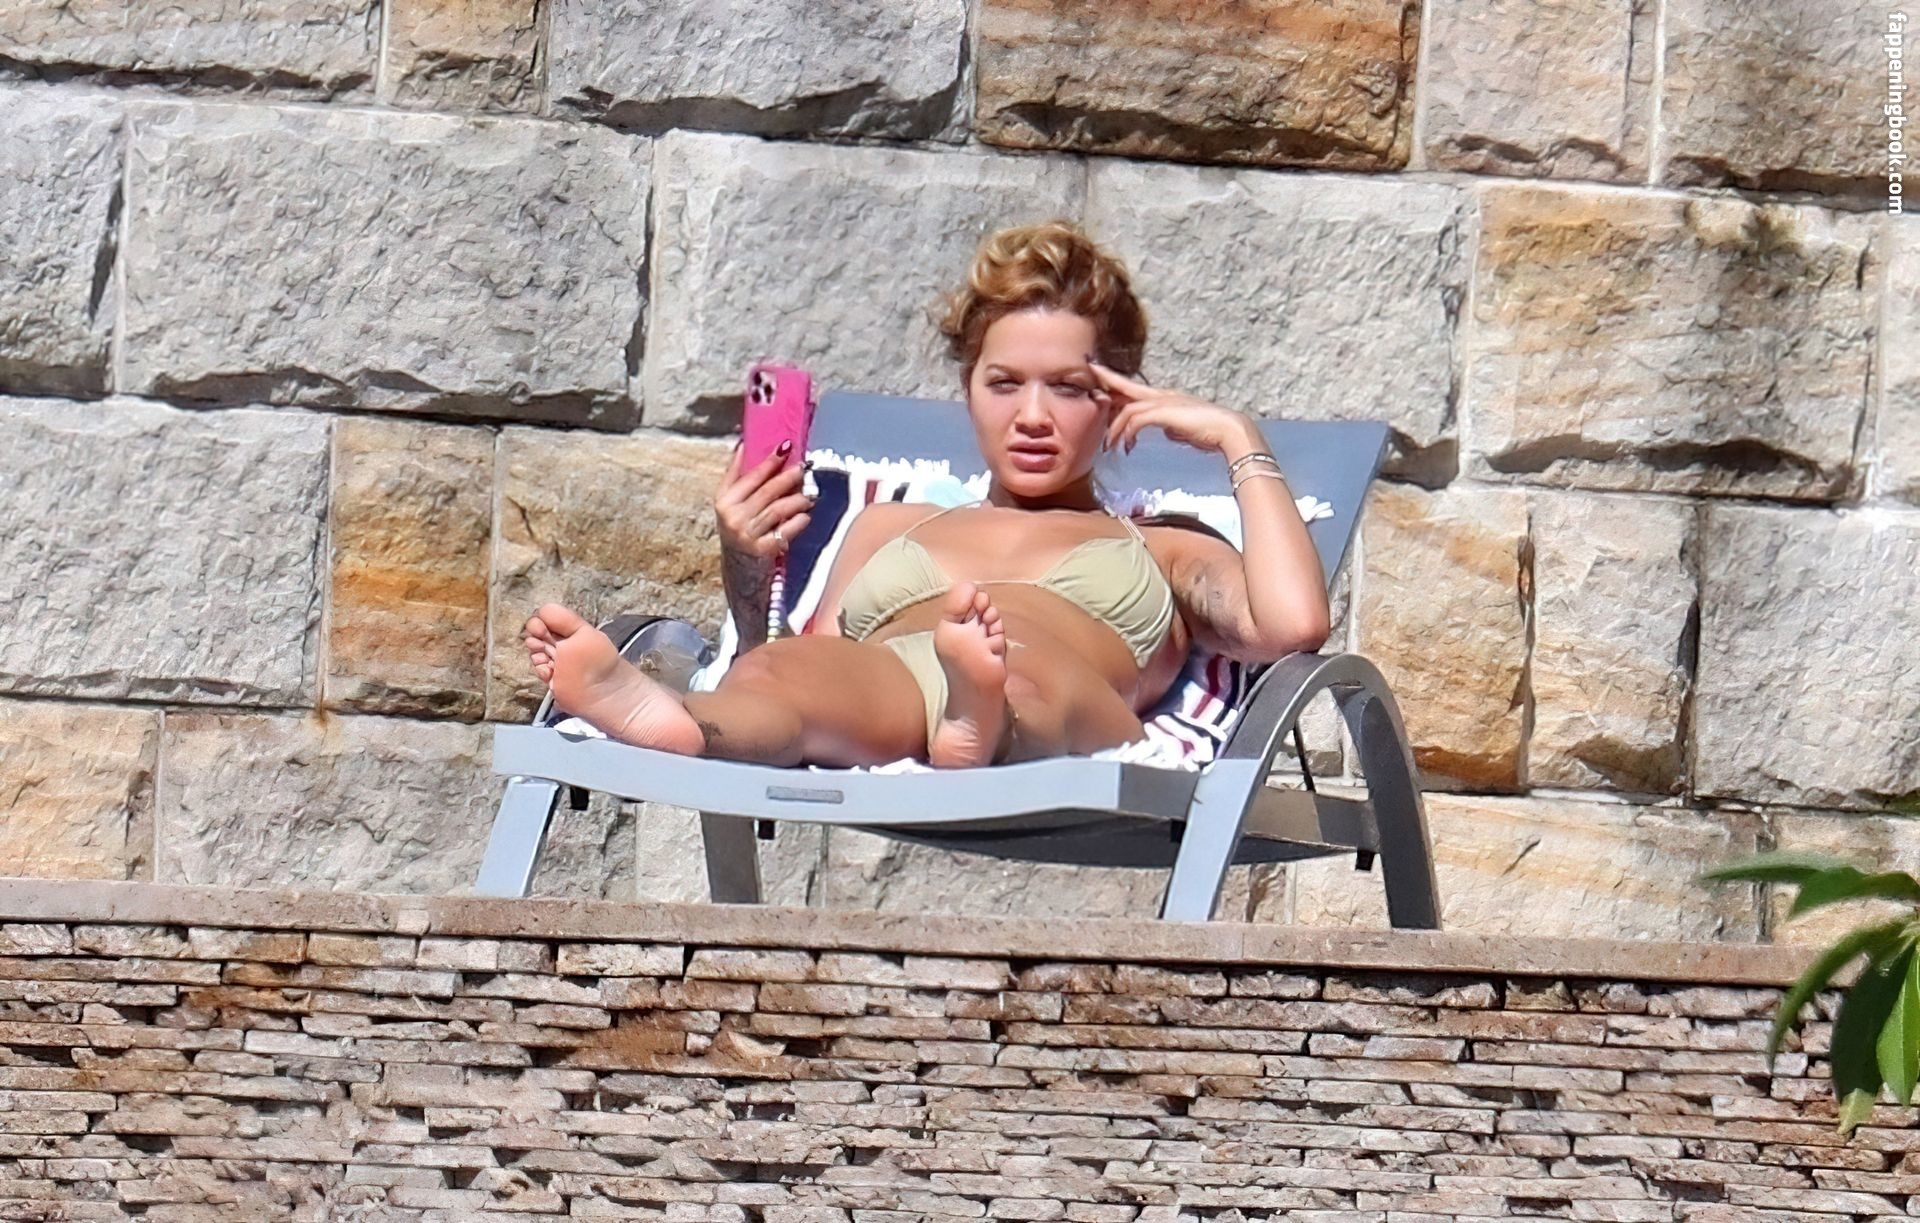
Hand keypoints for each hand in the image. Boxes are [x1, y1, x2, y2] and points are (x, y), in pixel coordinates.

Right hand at [715, 441, 812, 557]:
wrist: (737, 563)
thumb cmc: (737, 524)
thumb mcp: (728, 500)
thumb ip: (735, 473)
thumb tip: (743, 444)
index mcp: (725, 500)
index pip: (751, 477)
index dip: (769, 461)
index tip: (786, 448)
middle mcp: (734, 517)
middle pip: (767, 492)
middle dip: (788, 478)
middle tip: (803, 469)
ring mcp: (748, 534)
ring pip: (778, 510)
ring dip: (797, 500)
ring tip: (808, 495)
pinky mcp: (762, 550)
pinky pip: (785, 531)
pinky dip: (798, 522)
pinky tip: (805, 517)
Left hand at [1088, 357, 1263, 456]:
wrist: (1228, 430)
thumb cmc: (1209, 431)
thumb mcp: (1182, 427)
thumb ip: (1170, 426)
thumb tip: (1165, 430)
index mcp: (1165, 397)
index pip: (1135, 387)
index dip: (1116, 382)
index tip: (1099, 376)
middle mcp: (1162, 395)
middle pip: (1126, 386)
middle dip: (1106, 380)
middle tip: (1089, 373)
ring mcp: (1163, 402)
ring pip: (1128, 409)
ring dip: (1115, 429)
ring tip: (1110, 446)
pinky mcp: (1164, 413)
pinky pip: (1136, 420)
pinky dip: (1128, 433)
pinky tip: (1127, 446)